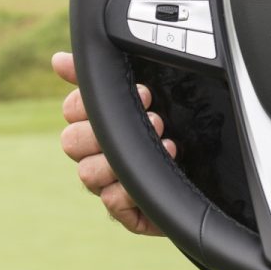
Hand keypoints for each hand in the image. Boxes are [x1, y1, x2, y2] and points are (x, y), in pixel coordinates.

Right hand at [51, 51, 173, 236]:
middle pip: (72, 142)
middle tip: (156, 119)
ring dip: (122, 160)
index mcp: (96, 122)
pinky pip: (112, 203)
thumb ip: (100, 75)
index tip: (143, 92)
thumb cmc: (176, 125)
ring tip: (166, 145)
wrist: (212, 170)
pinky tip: (154, 181)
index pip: (72, 109)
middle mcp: (97, 153)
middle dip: (110, 130)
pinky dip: (130, 192)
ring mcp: (109, 182)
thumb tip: (58, 59)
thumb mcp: (147, 95)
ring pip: (88, 174)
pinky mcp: (127, 210)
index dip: (98, 101)